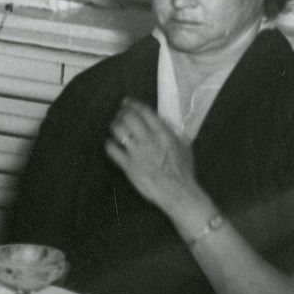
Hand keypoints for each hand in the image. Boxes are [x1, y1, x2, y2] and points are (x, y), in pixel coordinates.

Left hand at [103, 98, 209, 218]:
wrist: (178, 192)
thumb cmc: (183, 170)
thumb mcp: (183, 146)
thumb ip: (172, 132)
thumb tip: (162, 121)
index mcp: (163, 134)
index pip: (145, 112)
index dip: (133, 104)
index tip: (126, 102)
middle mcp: (149, 140)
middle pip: (129, 118)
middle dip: (121, 113)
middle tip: (120, 115)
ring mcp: (137, 153)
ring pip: (118, 131)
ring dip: (114, 126)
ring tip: (114, 126)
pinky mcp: (128, 166)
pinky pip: (112, 150)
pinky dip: (109, 144)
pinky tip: (111, 143)